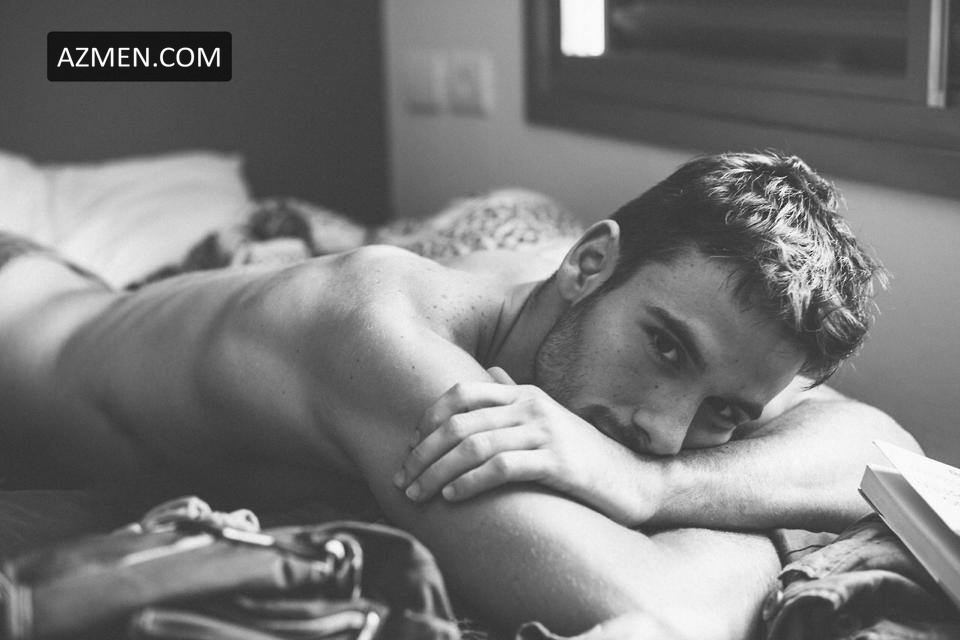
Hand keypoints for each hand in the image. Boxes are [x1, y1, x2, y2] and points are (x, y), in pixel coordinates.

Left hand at [393, 367, 660, 524]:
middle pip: (458, 423)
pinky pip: (501, 468)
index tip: (409, 448)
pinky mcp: (557, 462)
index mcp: (523, 395)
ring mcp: (545, 432)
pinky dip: (469, 483)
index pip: (460, 394)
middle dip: (422, 453)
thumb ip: (517, 395)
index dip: (428, 420)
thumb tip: (490, 373)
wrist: (633, 479)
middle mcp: (531, 407)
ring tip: (418, 494)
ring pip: (473, 446)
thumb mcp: (548, 418)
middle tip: (402, 480)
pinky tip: (452, 497)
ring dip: (436, 472)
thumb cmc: (583, 453)